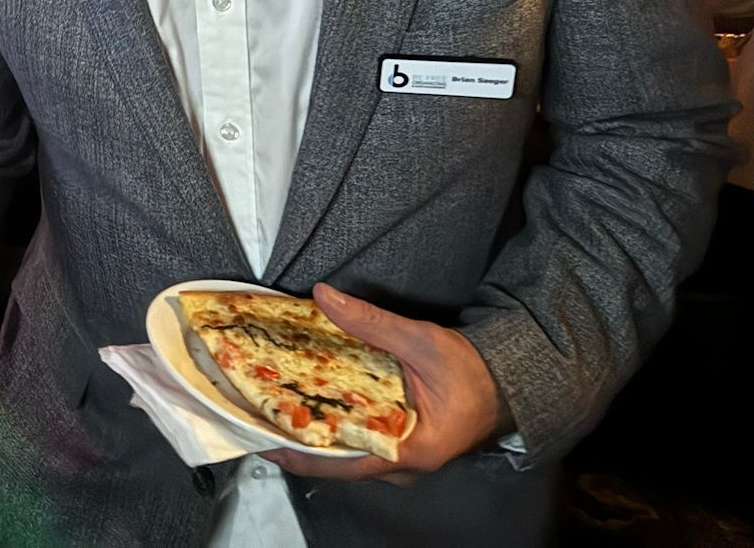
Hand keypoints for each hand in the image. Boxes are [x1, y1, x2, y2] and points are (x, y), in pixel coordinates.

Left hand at [263, 283, 512, 485]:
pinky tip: (302, 406)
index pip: (340, 463)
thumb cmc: (472, 370)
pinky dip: (328, 428)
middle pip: (335, 463)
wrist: (508, 382)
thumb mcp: (422, 342)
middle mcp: (401, 466)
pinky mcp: (397, 446)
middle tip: (255, 416)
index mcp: (410, 452)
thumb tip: (323, 296)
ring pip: (343, 455)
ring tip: (268, 410)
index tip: (260, 436)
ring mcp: (399, 461)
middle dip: (293, 441)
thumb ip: (371, 322)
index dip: (296, 452)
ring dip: (308, 434)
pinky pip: (355, 444)